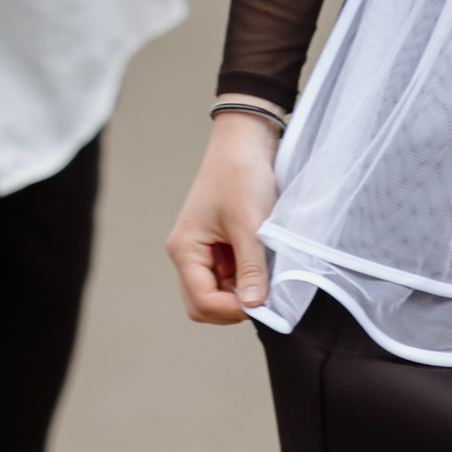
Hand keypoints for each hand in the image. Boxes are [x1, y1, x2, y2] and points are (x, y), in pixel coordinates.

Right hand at [166, 110, 279, 324]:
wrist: (245, 141)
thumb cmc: (241, 175)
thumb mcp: (250, 224)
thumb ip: (252, 267)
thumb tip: (254, 306)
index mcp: (184, 249)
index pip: (201, 301)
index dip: (231, 310)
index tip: (262, 303)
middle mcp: (188, 253)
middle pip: (203, 302)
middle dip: (232, 306)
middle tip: (264, 297)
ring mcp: (203, 250)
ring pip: (217, 291)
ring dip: (241, 292)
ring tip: (267, 278)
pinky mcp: (219, 244)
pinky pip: (229, 275)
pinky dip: (246, 277)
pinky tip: (264, 267)